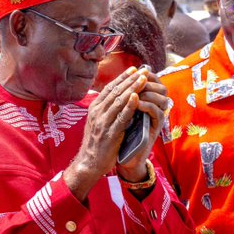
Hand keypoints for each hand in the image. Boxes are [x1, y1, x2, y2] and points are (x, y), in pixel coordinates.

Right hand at [64, 66, 148, 199]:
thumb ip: (106, 110)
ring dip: (132, 88)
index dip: (122, 78)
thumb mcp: (98, 123)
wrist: (89, 163)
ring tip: (144, 79)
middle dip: (130, 79)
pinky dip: (129, 106)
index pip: (110, 88)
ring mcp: (103, 122)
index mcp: (94, 108)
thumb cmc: (96, 144)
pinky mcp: (110, 133)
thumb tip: (119, 98)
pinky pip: (121, 117)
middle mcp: (97, 112)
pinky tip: (136, 97)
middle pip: (115, 91)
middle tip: (143, 70)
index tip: (134, 70)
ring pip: (119, 101)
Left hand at [116, 70, 170, 183]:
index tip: (134, 69)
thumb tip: (115, 84)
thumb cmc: (121, 135)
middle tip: (137, 76)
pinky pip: (157, 113)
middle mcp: (155, 109)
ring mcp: (156, 119)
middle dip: (146, 81)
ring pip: (160, 98)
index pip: (153, 83)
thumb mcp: (120, 115)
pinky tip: (137, 102)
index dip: (145, 75)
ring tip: (136, 88)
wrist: (125, 158)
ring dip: (147, 91)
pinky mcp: (156, 129)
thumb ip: (122, 101)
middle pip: (160, 87)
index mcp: (147, 103)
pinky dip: (147, 105)